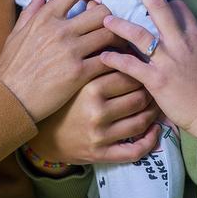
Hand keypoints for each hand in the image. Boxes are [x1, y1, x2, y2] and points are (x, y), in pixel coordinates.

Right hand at [0, 0, 116, 121]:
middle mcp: (59, 30)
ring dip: (118, 38)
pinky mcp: (79, 73)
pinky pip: (108, 60)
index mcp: (45, 18)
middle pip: (101, 10)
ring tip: (121, 44)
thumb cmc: (11, 68)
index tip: (93, 0)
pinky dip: (116, 61)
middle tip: (114, 25)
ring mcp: (70, 51)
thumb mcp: (16, 35)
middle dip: (111, 16)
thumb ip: (30, 12)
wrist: (8, 100)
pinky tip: (118, 64)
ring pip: (109, 33)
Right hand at [27, 70, 161, 166]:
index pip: (130, 76)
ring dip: (152, 114)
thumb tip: (124, 43)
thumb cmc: (61, 101)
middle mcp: (96, 112)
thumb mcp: (74, 77)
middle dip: (150, 93)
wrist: (42, 134)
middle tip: (153, 89)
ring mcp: (99, 135)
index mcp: (90, 88)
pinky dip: (150, 141)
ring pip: (140, 122)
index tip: (144, 71)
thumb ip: (96, 61)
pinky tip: (154, 131)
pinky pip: (135, 151)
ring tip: (153, 106)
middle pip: (138, 98)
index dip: (141, 72)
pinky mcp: (101, 154)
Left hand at [100, 0, 196, 144]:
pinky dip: (115, 59)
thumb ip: (195, 40)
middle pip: (158, 7)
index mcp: (194, 35)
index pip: (178, 6)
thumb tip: (186, 30)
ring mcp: (168, 60)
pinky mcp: (157, 80)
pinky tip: (104, 56)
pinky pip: (131, 65)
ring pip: (139, 33)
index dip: (163, 0)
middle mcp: (180, 42)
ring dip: (119, 24)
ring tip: (104, 19)